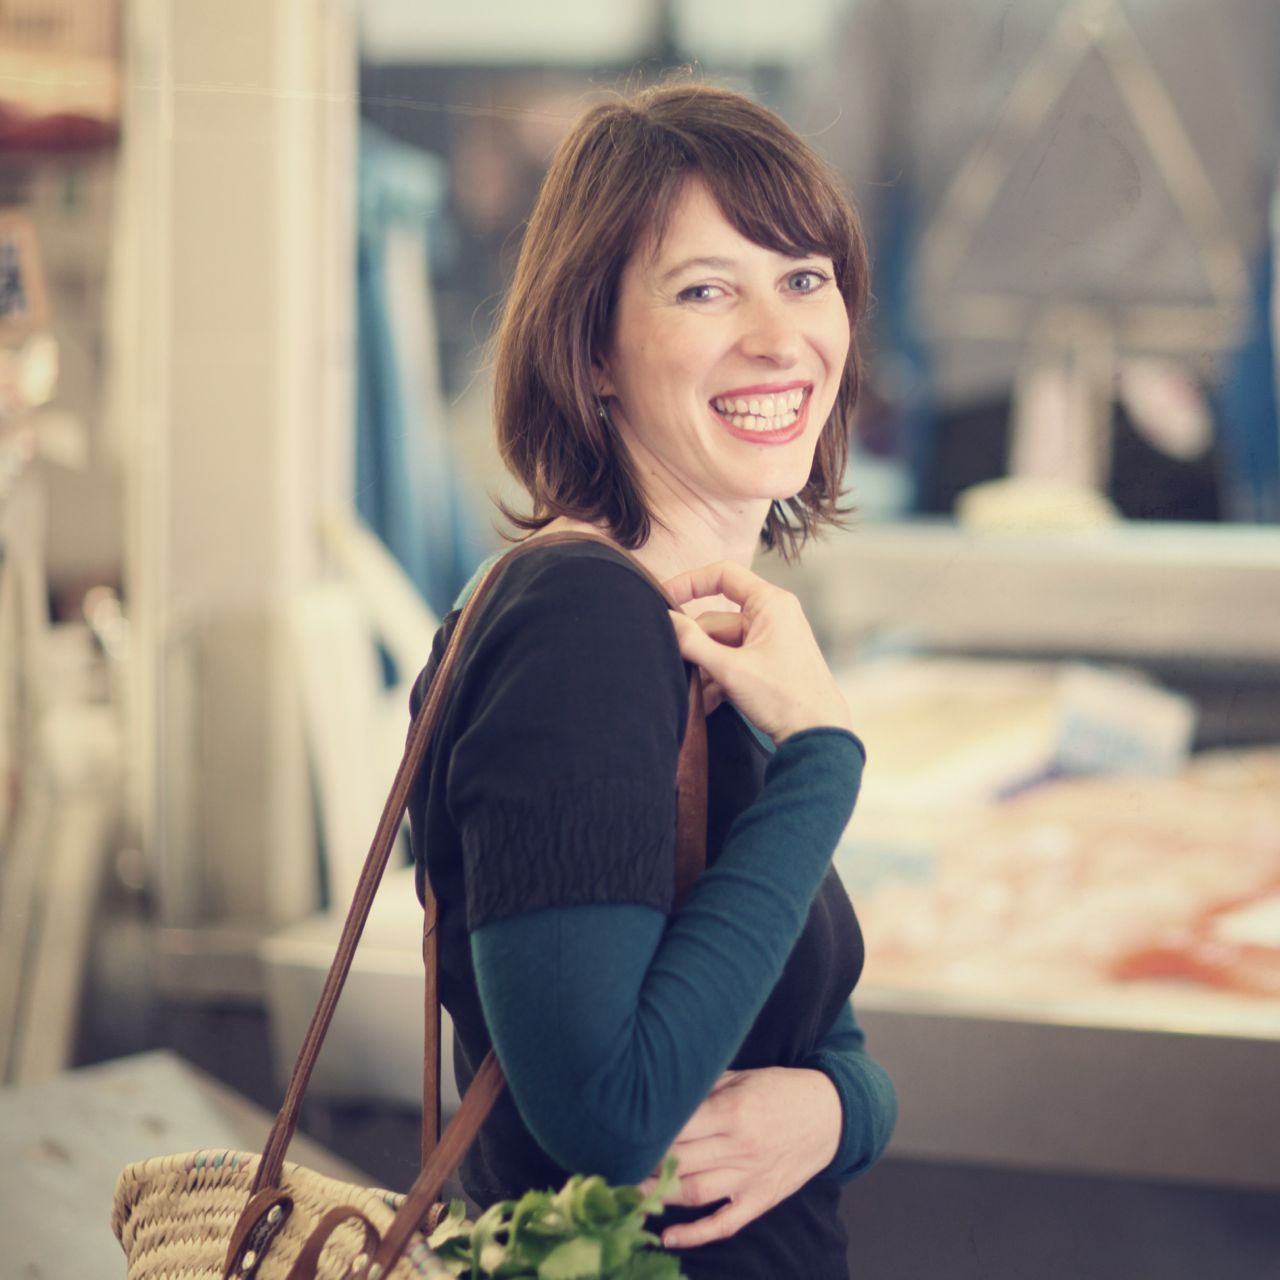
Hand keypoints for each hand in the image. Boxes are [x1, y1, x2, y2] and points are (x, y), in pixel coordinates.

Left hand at [639, 1067, 842, 1249]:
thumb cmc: (779, 1089)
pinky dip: (695, 1235)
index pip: (678, 1128)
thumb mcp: (741, 1076)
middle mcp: (741, 1146)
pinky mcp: (761, 1199)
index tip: (620, 1133)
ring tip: (628, 1194)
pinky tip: (667, 1237)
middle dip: (644, 1165)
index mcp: (733, 1111)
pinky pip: (724, 1223)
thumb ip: (703, 1089)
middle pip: (679, 1162)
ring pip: (694, 1194)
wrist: (830, 1114)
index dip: (646, 1134)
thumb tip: (662, 1097)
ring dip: (658, 1197)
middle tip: (614, 1163)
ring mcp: (751, 1177)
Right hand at [664, 561, 852, 743]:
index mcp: (770, 604)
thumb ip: (693, 642)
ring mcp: (770, 640)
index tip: (663, 599)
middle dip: (696, 645)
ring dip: (705, 668)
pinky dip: (718, 678)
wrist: (817, 736)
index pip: (723, 574)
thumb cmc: (785, 698)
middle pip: (716, 618)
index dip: (690, 582)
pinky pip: (733, 661)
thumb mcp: (731, 669)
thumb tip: (666, 620)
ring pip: (721, 644)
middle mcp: (772, 616)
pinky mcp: (767, 663)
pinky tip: (708, 702)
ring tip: (696, 694)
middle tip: (680, 666)